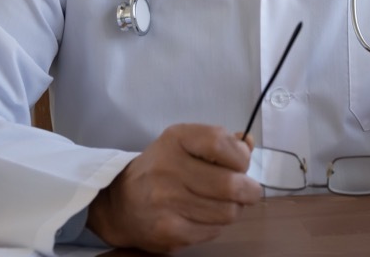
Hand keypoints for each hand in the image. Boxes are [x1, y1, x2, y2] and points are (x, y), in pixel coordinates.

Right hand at [87, 123, 260, 252]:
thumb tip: (248, 143)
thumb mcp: (184, 143)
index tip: (241, 163)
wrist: (121, 203)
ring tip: (221, 203)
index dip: (240, 156)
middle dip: (248, 189)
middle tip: (246, 190)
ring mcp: (167, 202)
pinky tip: (203, 216)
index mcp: (176, 139)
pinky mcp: (169, 230)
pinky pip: (213, 230)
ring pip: (227, 211)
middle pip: (231, 184)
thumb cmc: (161, 169)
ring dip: (233, 208)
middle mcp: (169, 168)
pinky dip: (216, 225)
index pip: (220, 143)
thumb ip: (220, 141)